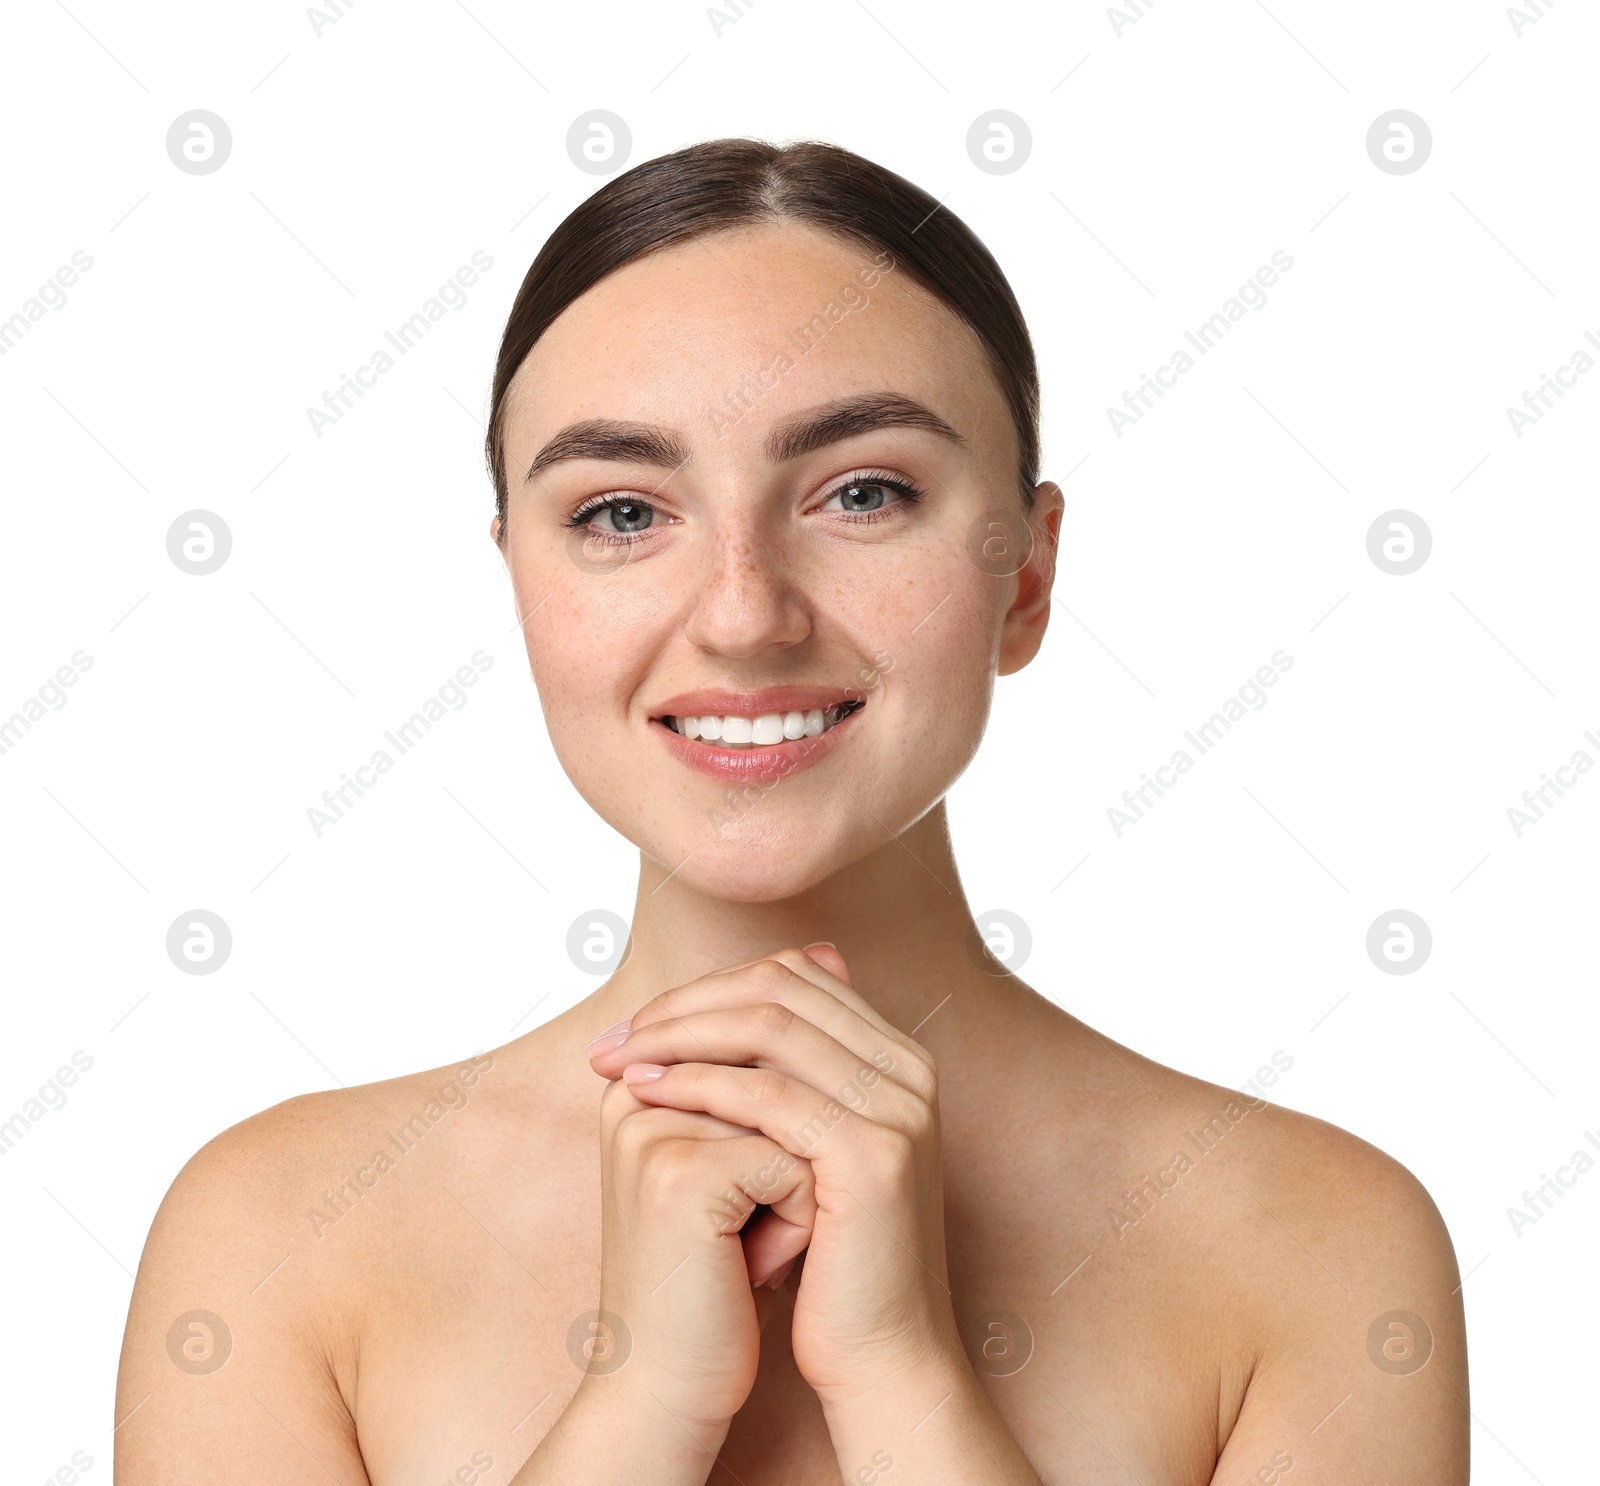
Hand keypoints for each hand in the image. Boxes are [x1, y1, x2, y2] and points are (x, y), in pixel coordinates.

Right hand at [584, 1026, 817, 1428]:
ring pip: (793, 1114)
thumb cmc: (717, 1265)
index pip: (755, 1031)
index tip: (783, 1170)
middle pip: (779, 1072)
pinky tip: (757, 1266)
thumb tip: (831, 950)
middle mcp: (637, 1091)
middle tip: (786, 1203)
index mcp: (644, 1077)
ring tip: (771, 1233)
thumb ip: (779, 1053)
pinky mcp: (679, 1178)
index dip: (798, 1102)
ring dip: (805, 1179)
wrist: (676, 1377)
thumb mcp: (753, 1145)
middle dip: (805, 1137)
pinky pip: (790, 1164)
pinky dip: (798, 1219)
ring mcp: (652, 1129)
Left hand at [588, 946, 959, 1401]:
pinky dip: (701, 1085)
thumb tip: (723, 1008)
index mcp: (896, 1057)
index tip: (638, 1020)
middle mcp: (908, 1069)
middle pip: (781, 987)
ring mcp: (897, 1107)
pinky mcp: (872, 1155)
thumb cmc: (833, 1260)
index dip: (708, 987)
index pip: (794, 974)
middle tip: (617, 1034)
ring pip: (771, 1028)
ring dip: (682, 1034)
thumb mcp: (805, 1152)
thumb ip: (781, 1078)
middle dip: (687, 1002)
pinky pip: (771, 1095)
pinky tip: (650, 1094)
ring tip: (621, 1060)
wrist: (881, 1358)